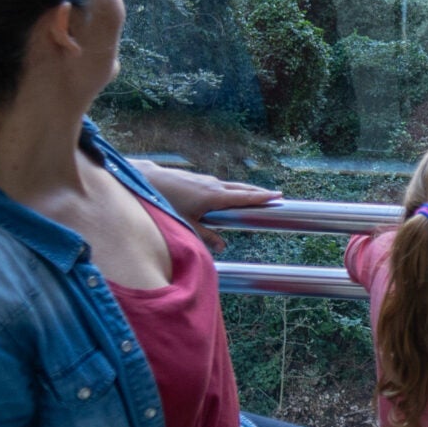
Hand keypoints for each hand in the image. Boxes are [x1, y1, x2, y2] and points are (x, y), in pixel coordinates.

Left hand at [137, 162, 278, 249]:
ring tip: (256, 196)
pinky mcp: (198, 179)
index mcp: (215, 196)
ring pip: (231, 186)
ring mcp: (206, 179)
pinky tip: (228, 196)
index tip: (279, 196)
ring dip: (244, 191)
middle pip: (242, 188)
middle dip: (258, 192)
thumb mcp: (187, 224)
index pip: (245, 197)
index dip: (262, 197)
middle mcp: (214, 184)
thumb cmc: (167, 203)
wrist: (148, 180)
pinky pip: (220, 185)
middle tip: (275, 196)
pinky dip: (229, 190)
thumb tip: (223, 247)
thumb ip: (206, 236)